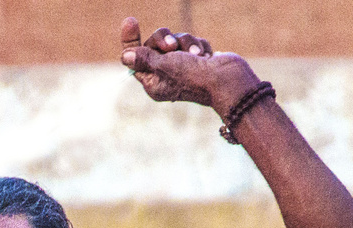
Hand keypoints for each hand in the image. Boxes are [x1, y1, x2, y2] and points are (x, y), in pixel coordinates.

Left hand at [120, 18, 257, 115]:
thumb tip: (125, 56)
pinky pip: (192, 41)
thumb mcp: (164, 66)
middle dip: (164, 39)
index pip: (135, 60)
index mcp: (153, 83)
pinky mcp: (198, 59)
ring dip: (186, 43)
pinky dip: (199, 45)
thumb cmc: (193, 76)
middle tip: (171, 47)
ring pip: (176, 40)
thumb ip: (145, 59)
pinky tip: (206, 58)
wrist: (226, 80)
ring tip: (195, 56)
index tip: (130, 21)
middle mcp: (166, 75)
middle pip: (155, 44)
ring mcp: (183, 67)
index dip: (131, 41)